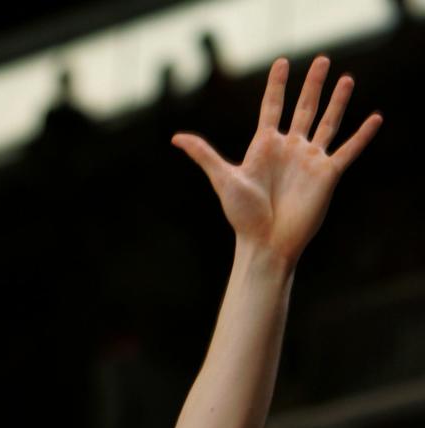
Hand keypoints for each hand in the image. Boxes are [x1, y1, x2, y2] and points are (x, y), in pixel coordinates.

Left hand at [173, 56, 380, 263]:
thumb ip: (204, 154)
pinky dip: (363, 135)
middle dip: (313, 84)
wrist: (265, 244)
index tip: (281, 62)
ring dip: (337, 101)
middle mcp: (289, 149)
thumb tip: (176, 138)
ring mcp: (309, 160)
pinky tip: (374, 118)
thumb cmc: (242, 216)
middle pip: (304, 108)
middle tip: (321, 60)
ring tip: (346, 78)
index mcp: (265, 146)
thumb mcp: (223, 178)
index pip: (272, 107)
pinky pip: (349, 149)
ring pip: (327, 122)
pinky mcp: (327, 174)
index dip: (276, 85)